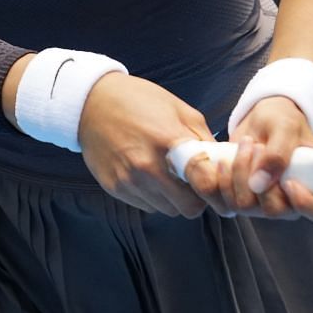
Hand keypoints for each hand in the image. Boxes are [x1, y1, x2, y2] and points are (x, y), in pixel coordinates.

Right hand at [77, 74, 213, 216]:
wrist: (91, 102)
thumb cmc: (141, 101)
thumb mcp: (180, 110)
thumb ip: (203, 139)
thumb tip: (221, 164)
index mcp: (169, 142)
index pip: (205, 184)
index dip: (215, 187)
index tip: (213, 181)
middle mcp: (148, 166)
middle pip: (187, 208)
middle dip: (195, 198)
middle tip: (193, 182)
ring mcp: (129, 180)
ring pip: (167, 210)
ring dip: (173, 199)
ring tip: (169, 175)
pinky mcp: (114, 188)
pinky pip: (146, 206)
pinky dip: (153, 197)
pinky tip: (149, 174)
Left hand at [181, 95, 312, 227]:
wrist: (261, 119)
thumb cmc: (283, 120)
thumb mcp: (285, 127)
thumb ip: (278, 154)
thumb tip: (259, 184)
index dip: (309, 206)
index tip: (290, 182)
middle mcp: (294, 201)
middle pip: (276, 210)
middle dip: (260, 176)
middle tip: (258, 146)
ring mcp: (267, 203)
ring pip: (246, 206)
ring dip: (239, 172)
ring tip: (246, 144)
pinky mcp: (243, 200)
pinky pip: (226, 203)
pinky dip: (221, 180)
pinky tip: (224, 161)